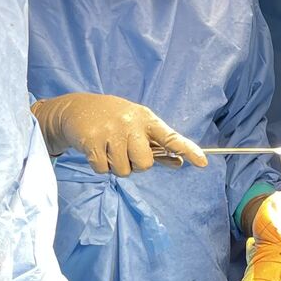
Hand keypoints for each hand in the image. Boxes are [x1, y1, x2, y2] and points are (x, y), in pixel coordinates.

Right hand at [32, 93, 205, 176]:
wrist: (77, 108)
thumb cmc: (114, 119)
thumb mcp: (137, 126)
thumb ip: (158, 146)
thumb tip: (179, 164)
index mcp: (146, 119)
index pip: (170, 136)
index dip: (188, 150)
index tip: (203, 163)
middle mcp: (131, 123)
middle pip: (145, 164)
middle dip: (135, 165)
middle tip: (125, 151)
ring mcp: (111, 131)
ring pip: (124, 171)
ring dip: (116, 166)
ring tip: (109, 148)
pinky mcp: (92, 140)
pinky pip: (103, 170)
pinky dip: (99, 166)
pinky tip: (96, 149)